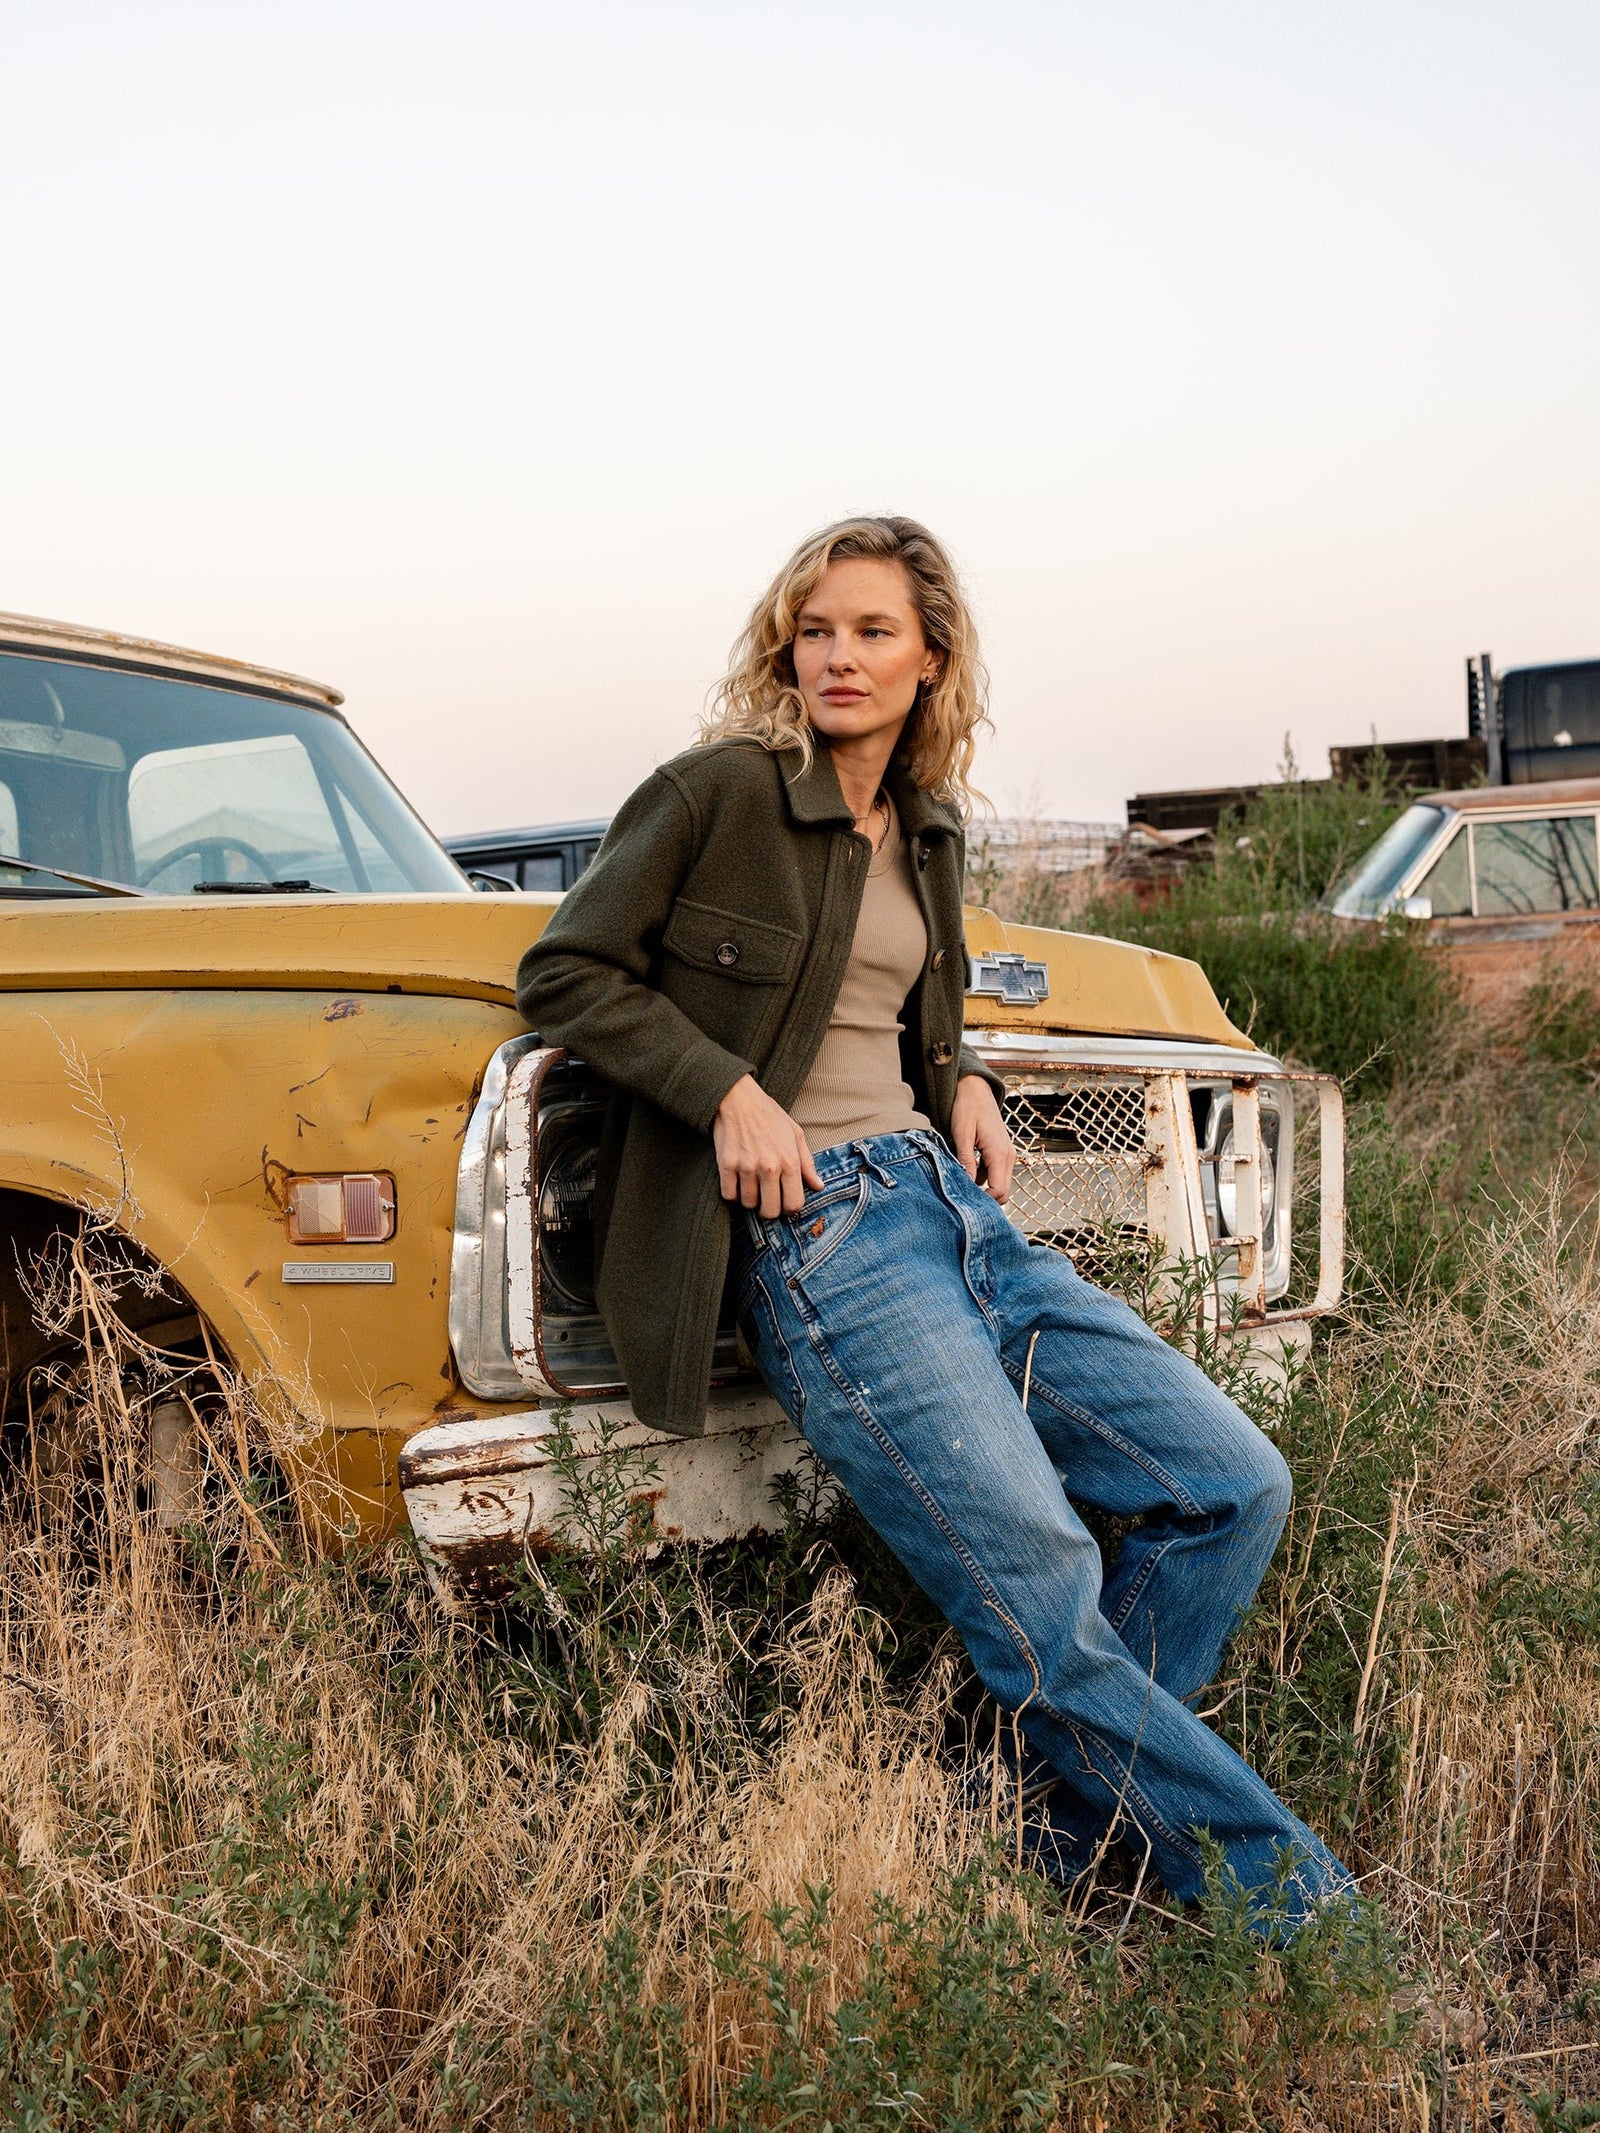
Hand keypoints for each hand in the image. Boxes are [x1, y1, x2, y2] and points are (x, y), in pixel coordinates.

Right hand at [712, 1074, 823, 1215]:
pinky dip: (732, 1192)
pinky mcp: (726, 1165)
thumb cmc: (769, 1115)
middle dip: (770, 1209)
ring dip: (750, 1199)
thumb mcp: (795, 1134)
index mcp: (789, 1161)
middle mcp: (769, 1167)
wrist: (737, 1098)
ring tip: (752, 1185)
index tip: (785, 1201)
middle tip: (767, 1199)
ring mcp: (746, 1167)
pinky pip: (729, 1195)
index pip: (794, 1204)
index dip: (790, 1207)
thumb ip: (808, 1163)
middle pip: (770, 1211)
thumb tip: (818, 1186)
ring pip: (748, 1204)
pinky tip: (738, 1181)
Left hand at [951, 1074, 1013, 1202]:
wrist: (974, 1088)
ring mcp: (1006, 1154)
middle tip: (961, 1195)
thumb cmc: (967, 1107)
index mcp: (999, 1153)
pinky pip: (994, 1173)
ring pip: (998, 1183)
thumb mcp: (962, 1134)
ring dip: (981, 1186)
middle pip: (1003, 1191)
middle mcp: (1008, 1156)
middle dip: (984, 1197)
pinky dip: (981, 1176)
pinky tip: (965, 1168)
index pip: (999, 1190)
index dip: (984, 1201)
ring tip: (960, 1179)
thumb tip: (966, 1184)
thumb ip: (965, 1160)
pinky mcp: (1000, 1152)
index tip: (965, 1201)